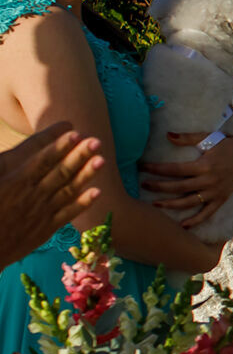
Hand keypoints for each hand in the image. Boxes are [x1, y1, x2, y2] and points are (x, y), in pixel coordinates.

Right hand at [0, 123, 104, 269]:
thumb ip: (6, 162)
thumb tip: (16, 151)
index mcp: (12, 177)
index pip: (36, 154)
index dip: (55, 141)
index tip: (70, 126)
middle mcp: (29, 192)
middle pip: (58, 169)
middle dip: (78, 154)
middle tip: (95, 141)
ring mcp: (40, 210)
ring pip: (67, 189)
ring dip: (86, 174)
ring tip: (102, 160)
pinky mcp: (46, 227)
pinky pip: (68, 213)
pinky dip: (82, 203)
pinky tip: (98, 192)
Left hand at [139, 133, 232, 226]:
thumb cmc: (226, 145)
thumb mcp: (209, 137)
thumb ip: (188, 138)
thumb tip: (167, 135)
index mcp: (204, 165)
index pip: (175, 169)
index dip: (157, 168)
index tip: (143, 167)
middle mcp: (209, 181)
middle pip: (178, 187)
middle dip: (158, 186)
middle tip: (143, 184)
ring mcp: (215, 192)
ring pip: (189, 202)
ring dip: (171, 204)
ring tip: (154, 204)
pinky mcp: (221, 199)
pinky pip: (207, 213)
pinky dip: (196, 221)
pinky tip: (182, 225)